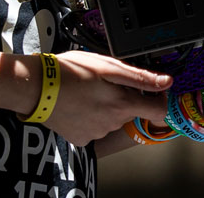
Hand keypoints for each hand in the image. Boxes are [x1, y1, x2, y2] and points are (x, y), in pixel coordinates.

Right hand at [42, 51, 171, 145]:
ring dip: (104, 106)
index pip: (158, 111)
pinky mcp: (82, 138)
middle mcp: (112, 123)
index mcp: (122, 104)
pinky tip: (78, 103)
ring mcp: (97, 133)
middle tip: (104, 81)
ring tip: (86, 90)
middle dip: (123, 96)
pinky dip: (90, 116)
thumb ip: (140, 77)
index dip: (158, 99)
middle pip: (130, 110)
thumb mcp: (107, 66)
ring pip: (110, 118)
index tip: (151, 90)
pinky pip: (94, 126)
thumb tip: (166, 82)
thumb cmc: (70, 72)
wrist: (37, 88)